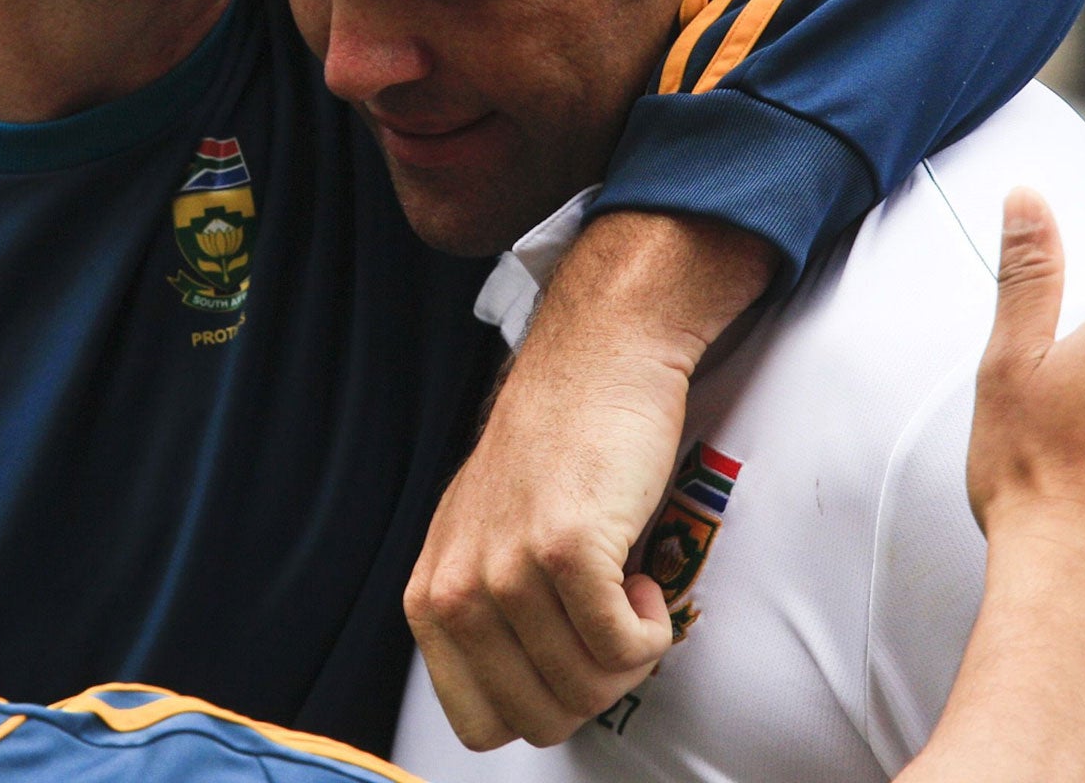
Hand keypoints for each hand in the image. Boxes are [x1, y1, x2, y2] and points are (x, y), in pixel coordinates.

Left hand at [405, 211, 771, 748]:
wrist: (597, 361)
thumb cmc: (558, 448)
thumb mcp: (486, 535)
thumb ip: (485, 612)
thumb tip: (523, 696)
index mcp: (432, 596)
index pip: (477, 723)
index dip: (541, 707)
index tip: (572, 661)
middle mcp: (459, 588)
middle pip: (538, 718)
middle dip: (593, 690)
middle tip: (614, 628)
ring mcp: (508, 569)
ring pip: (587, 687)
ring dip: (630, 655)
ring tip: (630, 592)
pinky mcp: (564, 549)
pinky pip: (623, 649)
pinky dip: (652, 631)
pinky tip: (646, 580)